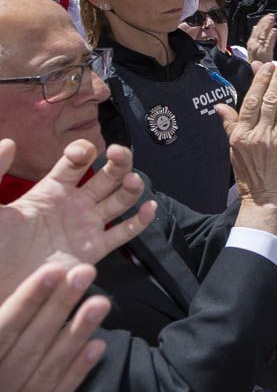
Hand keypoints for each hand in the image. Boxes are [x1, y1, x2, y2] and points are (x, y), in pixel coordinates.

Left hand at [0, 139, 157, 299]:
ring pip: (120, 199)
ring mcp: (87, 226)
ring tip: (133, 180)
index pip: (76, 162)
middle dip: (118, 161)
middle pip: (107, 175)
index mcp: (51, 190)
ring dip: (131, 186)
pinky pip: (124, 233)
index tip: (82, 153)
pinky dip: (140, 221)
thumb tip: (9, 140)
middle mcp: (75, 204)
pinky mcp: (94, 250)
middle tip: (119, 153)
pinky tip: (149, 208)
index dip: (83, 151)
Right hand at [0, 262, 110, 391]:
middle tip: (85, 272)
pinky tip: (98, 346)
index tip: (52, 270)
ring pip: (48, 370)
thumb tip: (16, 301)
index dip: (26, 301)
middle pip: (29, 346)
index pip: (2, 332)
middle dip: (58, 308)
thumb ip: (1, 330)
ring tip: (101, 302)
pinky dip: (76, 372)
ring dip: (76, 335)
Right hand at [216, 59, 276, 211]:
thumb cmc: (250, 173)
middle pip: (270, 100)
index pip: (252, 101)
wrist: (266, 197)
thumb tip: (219, 105)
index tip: (267, 66)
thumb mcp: (234, 149)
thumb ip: (230, 124)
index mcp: (242, 134)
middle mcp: (259, 135)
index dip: (261, 81)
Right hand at [245, 14, 276, 64]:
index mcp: (251, 42)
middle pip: (260, 31)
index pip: (256, 30)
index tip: (267, 16)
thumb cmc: (257, 61)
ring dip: (268, 26)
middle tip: (272, 15)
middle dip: (265, 22)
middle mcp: (253, 45)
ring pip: (263, 35)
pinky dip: (271, 37)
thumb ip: (255, 37)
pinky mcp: (265, 54)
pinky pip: (268, 43)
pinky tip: (274, 31)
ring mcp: (259, 49)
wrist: (255, 74)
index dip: (262, 22)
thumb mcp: (253, 48)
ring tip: (273, 19)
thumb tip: (256, 27)